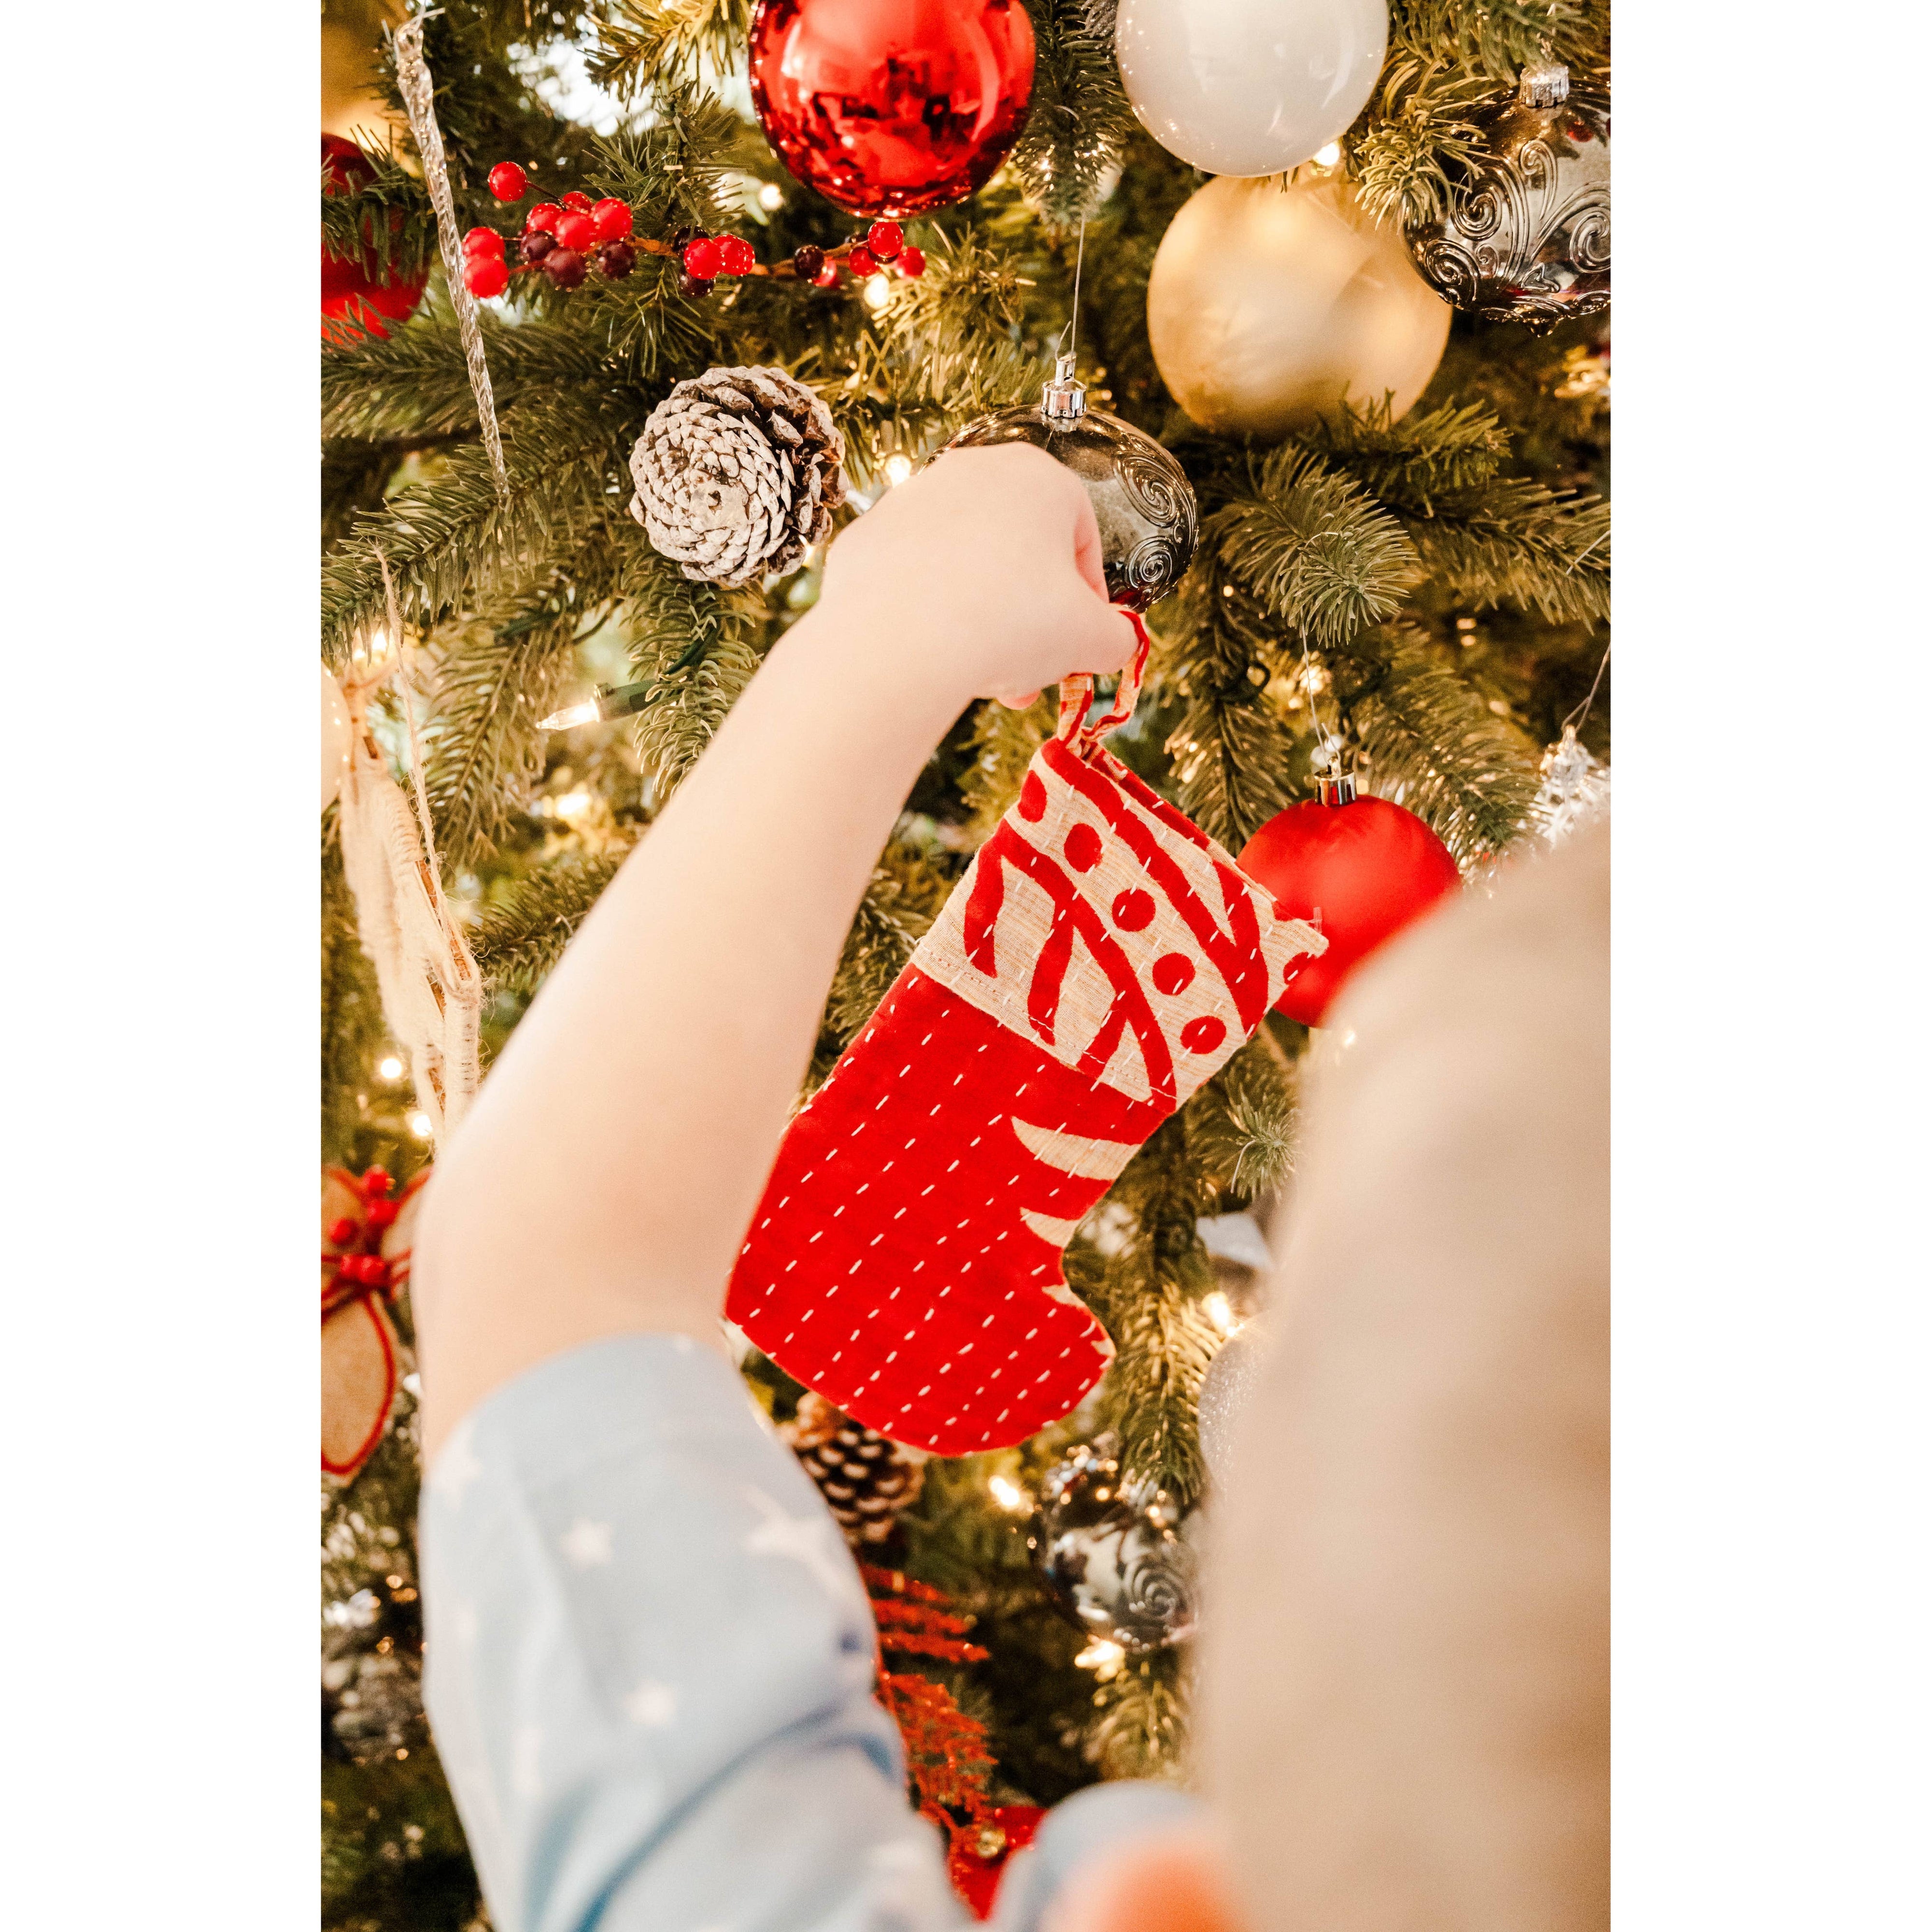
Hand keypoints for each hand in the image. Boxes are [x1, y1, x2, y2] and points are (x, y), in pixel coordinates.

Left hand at [815, 442, 1137, 710]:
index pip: (1083, 539)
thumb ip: (1116, 638)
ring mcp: (911, 500)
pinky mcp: (866, 537)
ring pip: (965, 568)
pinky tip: (932, 656)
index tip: (1082, 645)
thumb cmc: (1011, 623)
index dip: (1090, 601)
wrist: (896, 641)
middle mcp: (972, 471)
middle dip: (1031, 622)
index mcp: (1039, 476)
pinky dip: (927, 615)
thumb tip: (1114, 643)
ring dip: (982, 621)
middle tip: (1032, 677)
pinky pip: (913, 581)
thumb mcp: (1092, 640)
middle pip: (1018, 555)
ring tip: (984, 678)